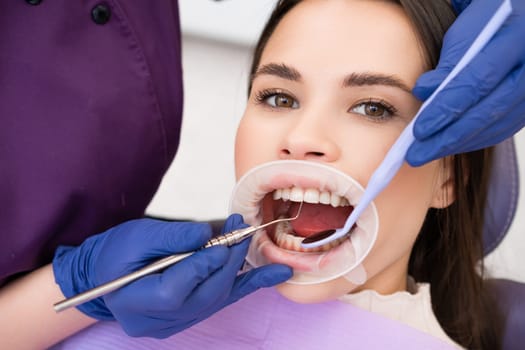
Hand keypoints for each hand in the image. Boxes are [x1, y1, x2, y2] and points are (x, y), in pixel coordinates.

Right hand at [53, 215, 291, 337]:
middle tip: (244, 233)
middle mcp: (156, 321)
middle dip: (228, 263)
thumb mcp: (137, 236)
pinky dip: (247, 286)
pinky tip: (272, 276)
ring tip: (270, 259)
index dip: (204, 264)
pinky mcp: (187, 317)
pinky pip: (221, 301)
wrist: (104, 274)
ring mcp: (173, 324)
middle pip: (203, 296)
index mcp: (135, 301)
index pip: (177, 289)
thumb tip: (208, 235)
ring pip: (216, 300)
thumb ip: (173, 237)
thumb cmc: (116, 252)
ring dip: (243, 275)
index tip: (225, 239)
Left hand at [407, 0, 524, 165]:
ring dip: (460, 142)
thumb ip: (451, 52)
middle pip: (489, 109)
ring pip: (500, 122)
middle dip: (449, 136)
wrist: (521, 12)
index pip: (478, 78)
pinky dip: (478, 137)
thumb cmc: (491, 10)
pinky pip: (508, 124)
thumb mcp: (470, 16)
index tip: (419, 128)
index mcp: (518, 32)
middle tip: (417, 154)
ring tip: (427, 153)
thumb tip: (426, 90)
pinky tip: (453, 143)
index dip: (446, 106)